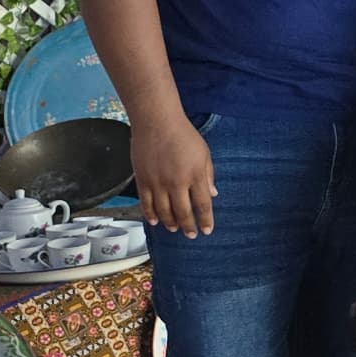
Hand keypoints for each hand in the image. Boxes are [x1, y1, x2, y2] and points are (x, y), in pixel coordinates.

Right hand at [133, 113, 216, 236]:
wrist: (157, 121)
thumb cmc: (183, 134)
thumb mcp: (204, 153)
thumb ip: (208, 175)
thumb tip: (213, 194)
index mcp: (195, 175)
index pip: (203, 205)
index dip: (206, 220)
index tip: (207, 230)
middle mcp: (177, 182)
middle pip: (184, 212)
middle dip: (189, 227)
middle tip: (191, 235)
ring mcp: (158, 183)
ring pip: (164, 212)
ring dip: (170, 223)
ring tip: (174, 228)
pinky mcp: (143, 180)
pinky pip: (146, 203)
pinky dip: (150, 215)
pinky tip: (155, 221)